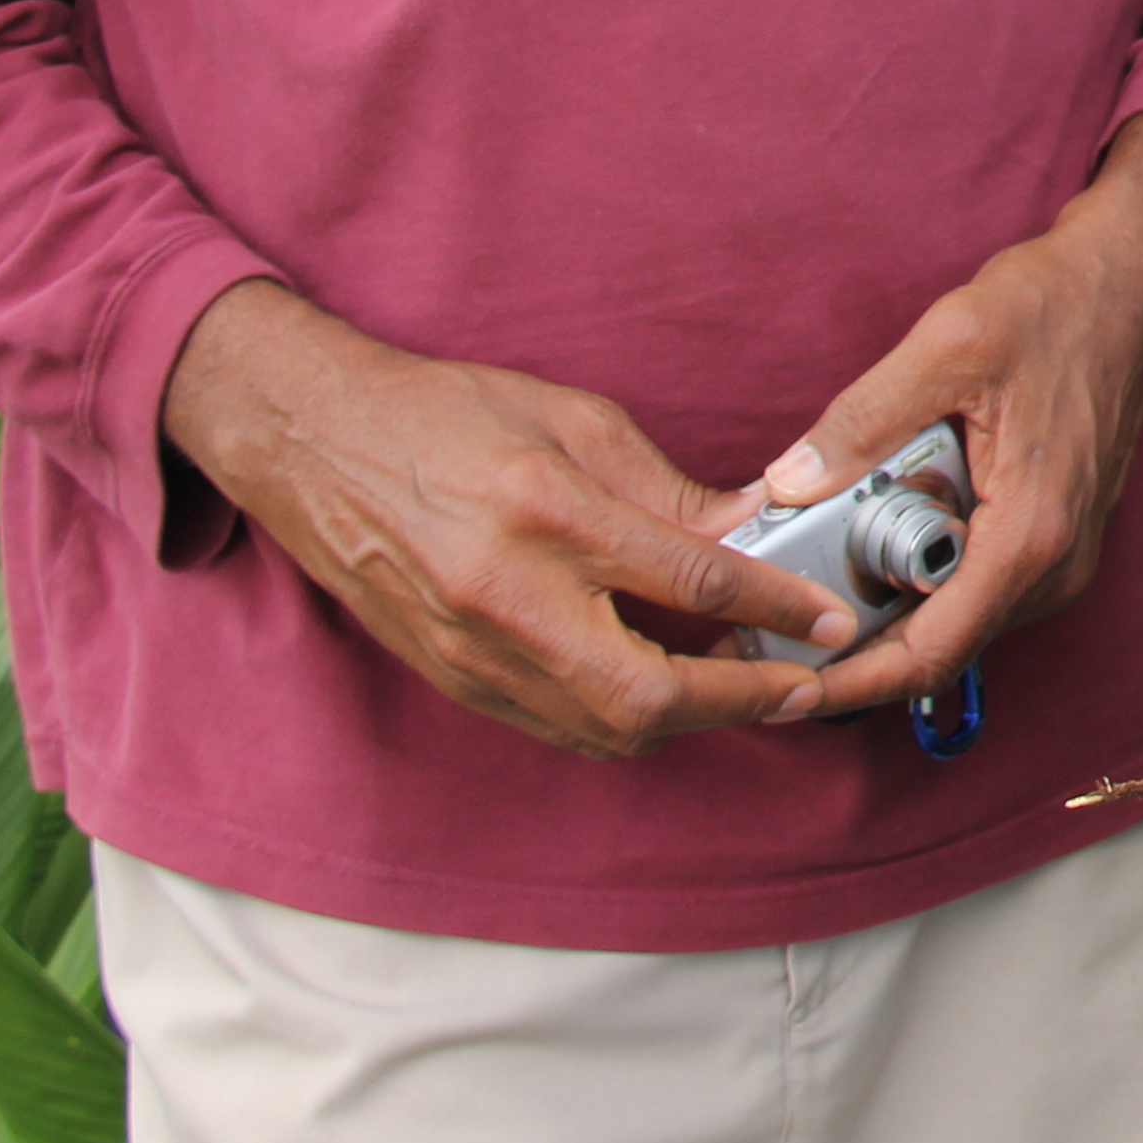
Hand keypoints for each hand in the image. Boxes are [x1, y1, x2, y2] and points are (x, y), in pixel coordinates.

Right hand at [160, 279, 850, 757]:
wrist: (313, 445)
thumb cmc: (444, 415)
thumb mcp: (571, 419)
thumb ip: (665, 488)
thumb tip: (753, 527)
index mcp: (546, 513)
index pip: (688, 581)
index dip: (775, 607)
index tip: (829, 621)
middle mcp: (507, 595)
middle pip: (647, 694)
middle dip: (740, 700)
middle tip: (801, 683)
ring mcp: (473, 651)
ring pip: (605, 728)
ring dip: (688, 720)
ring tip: (746, 688)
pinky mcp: (452, 679)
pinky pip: (557, 726)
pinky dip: (622, 722)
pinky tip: (662, 694)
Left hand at [755, 110, 1142, 707]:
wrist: (1127, 279)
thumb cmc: (1052, 306)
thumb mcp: (945, 347)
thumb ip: (863, 421)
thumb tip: (788, 483)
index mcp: (1029, 534)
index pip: (932, 653)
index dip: (852, 682)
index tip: (786, 688)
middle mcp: (1055, 563)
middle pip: (940, 646)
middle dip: (856, 645)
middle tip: (773, 625)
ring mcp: (1063, 554)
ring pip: (958, 618)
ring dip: (889, 607)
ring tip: (813, 572)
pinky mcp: (1058, 536)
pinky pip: (978, 585)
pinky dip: (922, 576)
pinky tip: (877, 533)